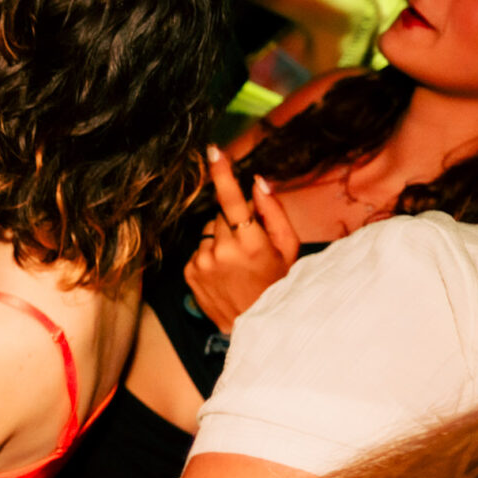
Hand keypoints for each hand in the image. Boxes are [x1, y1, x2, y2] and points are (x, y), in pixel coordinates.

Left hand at [183, 145, 299, 332]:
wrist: (256, 326)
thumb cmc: (278, 284)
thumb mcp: (289, 249)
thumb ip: (274, 212)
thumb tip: (257, 181)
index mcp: (251, 242)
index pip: (231, 200)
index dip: (222, 173)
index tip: (213, 151)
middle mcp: (222, 250)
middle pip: (221, 214)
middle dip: (234, 221)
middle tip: (250, 244)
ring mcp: (202, 262)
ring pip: (208, 231)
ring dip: (221, 239)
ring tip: (237, 263)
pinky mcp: (189, 272)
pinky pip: (198, 249)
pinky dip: (210, 255)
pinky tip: (224, 272)